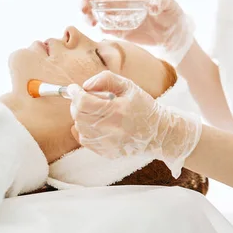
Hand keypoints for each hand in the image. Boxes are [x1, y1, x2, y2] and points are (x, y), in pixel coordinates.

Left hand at [68, 71, 201, 176]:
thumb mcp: (129, 86)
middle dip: (76, 103)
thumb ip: (106, 79)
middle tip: (83, 97)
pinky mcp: (107, 153)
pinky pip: (84, 140)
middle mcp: (112, 129)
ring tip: (95, 110)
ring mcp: (108, 144)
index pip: (83, 102)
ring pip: (79, 128)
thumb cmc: (144, 106)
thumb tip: (85, 85)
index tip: (74, 88)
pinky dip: (84, 129)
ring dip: (81, 116)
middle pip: (78, 115)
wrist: (159, 133)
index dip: (75, 93)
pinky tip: (95, 123)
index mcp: (117, 110)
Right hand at [73, 0, 194, 64]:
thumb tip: (153, 7)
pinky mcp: (120, 30)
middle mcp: (119, 2)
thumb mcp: (169, 4)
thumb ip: (161, 2)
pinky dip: (100, 29)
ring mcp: (118, 16)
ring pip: (96, 14)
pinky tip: (101, 30)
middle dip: (85, 3)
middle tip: (84, 11)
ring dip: (89, 17)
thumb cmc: (171, 12)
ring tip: (90, 22)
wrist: (172, 32)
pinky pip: (105, 28)